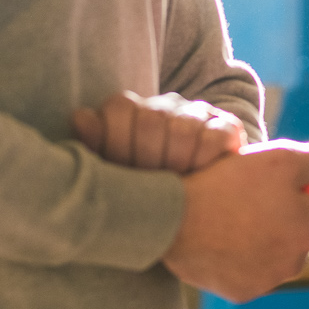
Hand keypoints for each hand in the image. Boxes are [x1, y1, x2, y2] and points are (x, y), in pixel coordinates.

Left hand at [72, 90, 245, 174]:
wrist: (193, 200)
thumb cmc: (139, 188)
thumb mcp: (111, 172)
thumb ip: (94, 147)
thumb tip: (80, 116)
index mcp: (129, 112)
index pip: (119, 108)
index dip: (117, 142)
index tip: (120, 171)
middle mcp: (163, 107)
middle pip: (150, 120)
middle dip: (146, 159)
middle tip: (148, 184)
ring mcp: (196, 115)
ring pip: (182, 129)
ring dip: (176, 162)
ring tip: (173, 183)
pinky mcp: (227, 128)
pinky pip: (215, 137)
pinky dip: (204, 158)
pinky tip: (198, 173)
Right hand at [163, 139, 308, 302]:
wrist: (170, 219)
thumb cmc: (229, 182)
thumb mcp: (284, 159)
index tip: (286, 174)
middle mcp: (297, 260)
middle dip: (296, 208)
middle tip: (259, 191)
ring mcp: (268, 280)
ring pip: (285, 249)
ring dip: (274, 232)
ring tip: (239, 212)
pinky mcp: (241, 292)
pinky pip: (257, 268)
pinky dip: (249, 253)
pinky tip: (226, 235)